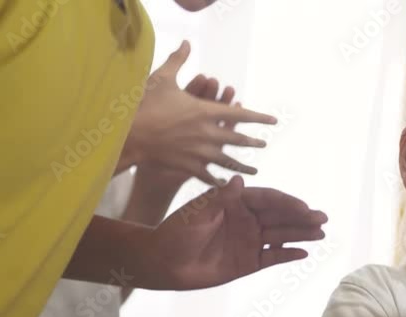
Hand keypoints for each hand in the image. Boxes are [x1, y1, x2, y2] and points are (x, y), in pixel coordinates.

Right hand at [127, 41, 276, 185]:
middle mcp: (208, 133)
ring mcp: (200, 152)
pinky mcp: (190, 166)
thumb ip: (178, 61)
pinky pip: (208, 176)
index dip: (259, 118)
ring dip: (243, 166)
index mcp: (206, 112)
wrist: (131, 133)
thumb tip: (187, 43)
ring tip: (255, 170)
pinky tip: (226, 184)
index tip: (274, 121)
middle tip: (264, 144)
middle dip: (253, 142)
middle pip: (238, 139)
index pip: (240, 114)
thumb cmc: (146, 104)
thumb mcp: (163, 78)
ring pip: (228, 161)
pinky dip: (218, 181)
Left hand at [146, 176, 327, 289]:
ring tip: (321, 234)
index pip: (267, 200)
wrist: (163, 263)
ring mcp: (250, 241)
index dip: (286, 203)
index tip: (304, 207)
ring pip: (281, 235)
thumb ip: (221, 199)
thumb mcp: (197, 212)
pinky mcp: (249, 262)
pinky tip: (304, 252)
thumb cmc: (176, 232)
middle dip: (302, 217)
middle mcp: (247, 220)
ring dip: (301, 234)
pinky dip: (288, 254)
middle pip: (280, 216)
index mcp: (236, 203)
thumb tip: (239, 180)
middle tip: (322, 219)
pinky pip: (273, 257)